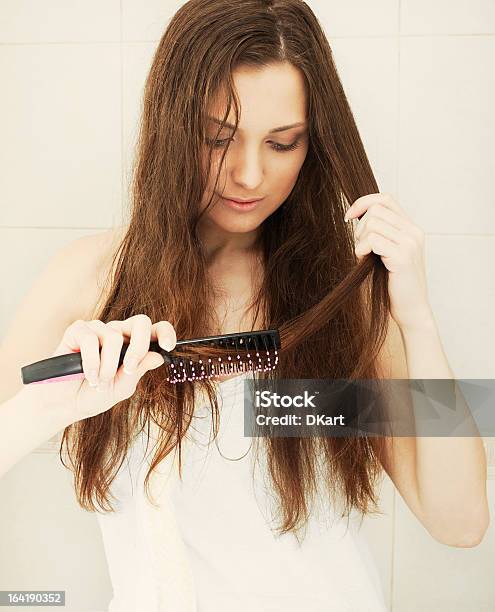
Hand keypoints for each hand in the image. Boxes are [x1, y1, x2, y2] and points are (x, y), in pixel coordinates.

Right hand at [24, 315, 176, 425]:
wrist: (64, 405)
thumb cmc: (93, 395)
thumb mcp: (122, 387)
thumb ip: (139, 370)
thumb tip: (158, 356)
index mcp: (133, 345)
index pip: (155, 329)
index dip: (166, 332)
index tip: (168, 347)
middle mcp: (118, 333)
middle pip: (141, 322)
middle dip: (139, 347)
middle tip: (127, 369)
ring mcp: (98, 330)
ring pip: (114, 336)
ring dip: (108, 365)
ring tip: (98, 381)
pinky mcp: (77, 331)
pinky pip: (91, 339)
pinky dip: (91, 362)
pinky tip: (88, 375)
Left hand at [345, 192, 434, 331]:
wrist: (411, 311)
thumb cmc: (393, 285)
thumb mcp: (385, 253)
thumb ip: (378, 234)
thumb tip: (354, 216)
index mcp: (411, 228)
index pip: (386, 199)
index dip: (363, 203)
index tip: (349, 218)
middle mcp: (414, 232)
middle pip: (376, 209)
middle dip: (359, 227)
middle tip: (360, 249)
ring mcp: (410, 243)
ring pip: (373, 222)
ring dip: (360, 239)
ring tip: (363, 257)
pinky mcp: (403, 257)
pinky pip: (373, 240)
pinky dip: (361, 249)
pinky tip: (363, 261)